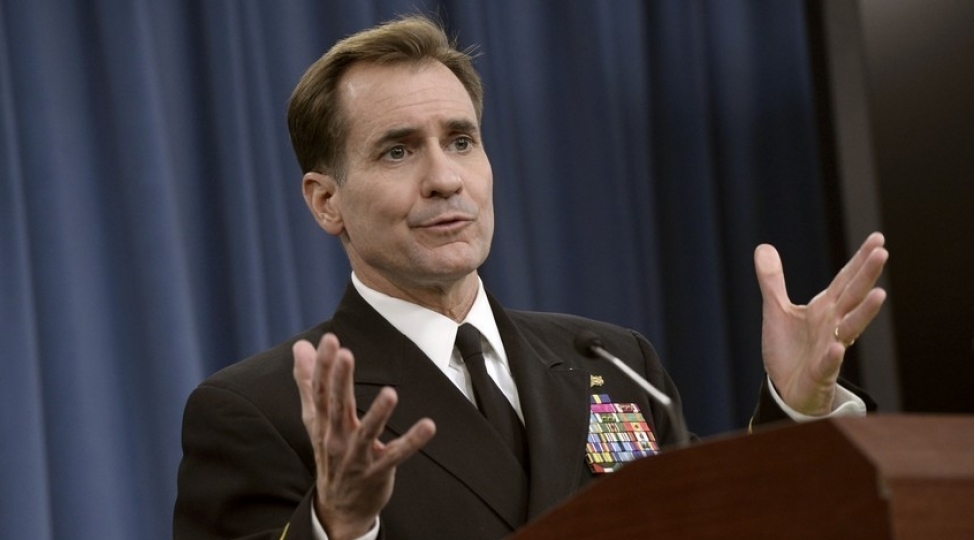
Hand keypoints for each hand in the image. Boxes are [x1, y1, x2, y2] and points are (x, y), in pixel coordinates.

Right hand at [293, 333, 435, 539]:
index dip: (323, 366)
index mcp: (324, 422)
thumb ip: (309, 382)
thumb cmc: (330, 455)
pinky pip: (397, 454)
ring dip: (379, 414)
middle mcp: (337, 438)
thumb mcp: (315, 420)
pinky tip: (428, 426)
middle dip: (341, 380)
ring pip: (367, 433)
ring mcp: (357, 456)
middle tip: (345, 354)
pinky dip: (412, 441)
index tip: (329, 340)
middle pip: (338, 406)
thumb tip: (301, 347)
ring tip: (390, 393)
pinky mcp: (378, 471)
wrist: (338, 506)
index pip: (321, 391)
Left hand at [754, 232, 887, 415]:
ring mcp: (829, 348)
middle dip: (866, 275)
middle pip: (852, 296)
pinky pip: (828, 363)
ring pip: (850, 327)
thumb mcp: (776, 309)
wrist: (787, 389)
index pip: (845, 280)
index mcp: (824, 308)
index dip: (860, 260)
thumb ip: (772, 280)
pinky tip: (838, 347)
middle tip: (882, 252)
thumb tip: (764, 247)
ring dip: (864, 312)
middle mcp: (832, 325)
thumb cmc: (790, 349)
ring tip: (879, 294)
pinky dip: (833, 355)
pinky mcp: (819, 372)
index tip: (878, 238)